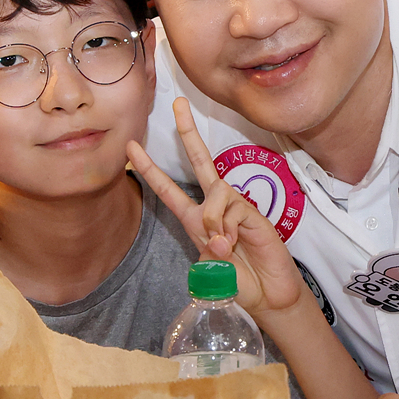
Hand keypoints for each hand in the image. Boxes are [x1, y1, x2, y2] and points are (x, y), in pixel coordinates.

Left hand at [128, 99, 309, 317]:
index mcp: (196, 218)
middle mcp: (214, 207)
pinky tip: (235, 245)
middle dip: (188, 131)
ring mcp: (235, 207)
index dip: (150, 168)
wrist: (267, 295)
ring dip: (213, 221)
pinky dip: (228, 229)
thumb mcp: (209, 266)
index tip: (132, 146)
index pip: (169, 189)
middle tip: (178, 103)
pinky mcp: (253, 213)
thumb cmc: (237, 281)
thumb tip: (218, 232)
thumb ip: (208, 244)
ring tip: (223, 247)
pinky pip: (232, 207)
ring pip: (214, 192)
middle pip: (199, 160)